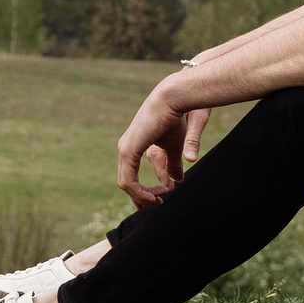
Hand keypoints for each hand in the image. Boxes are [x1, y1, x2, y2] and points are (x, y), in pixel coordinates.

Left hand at [115, 88, 198, 205]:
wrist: (175, 98)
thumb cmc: (178, 117)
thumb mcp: (175, 146)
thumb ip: (172, 164)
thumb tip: (176, 181)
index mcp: (135, 145)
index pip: (131, 175)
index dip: (143, 192)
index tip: (161, 198)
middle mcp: (126, 147)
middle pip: (127, 182)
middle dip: (142, 198)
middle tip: (159, 204)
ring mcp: (125, 149)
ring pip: (125, 184)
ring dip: (142, 197)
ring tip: (159, 200)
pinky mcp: (128, 150)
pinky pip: (127, 181)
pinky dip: (139, 192)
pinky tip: (154, 195)